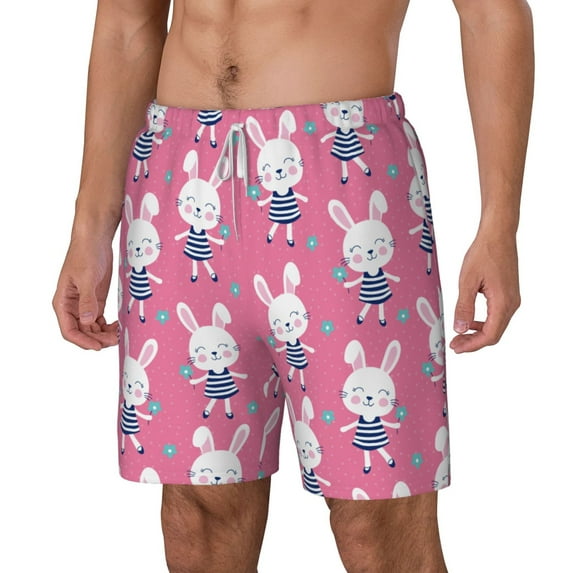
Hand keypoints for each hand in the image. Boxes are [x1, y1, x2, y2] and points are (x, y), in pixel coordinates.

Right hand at [53, 235, 117, 350]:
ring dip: (104, 335)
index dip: (83, 341)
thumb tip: (86, 321)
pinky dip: (108, 327)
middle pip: (83, 332)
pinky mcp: (96, 301)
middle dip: (97, 339)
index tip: (98, 346)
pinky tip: (118, 327)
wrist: (95, 241)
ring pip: (92, 329)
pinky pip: (100, 321)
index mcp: (63, 303)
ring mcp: (84, 305)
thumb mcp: (86, 278)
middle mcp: (72, 307)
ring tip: (119, 335)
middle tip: (115, 340)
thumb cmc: (85, 255)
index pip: (69, 330)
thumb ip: (87, 301)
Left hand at [450, 231, 519, 352]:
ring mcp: (512, 299)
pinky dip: (483, 322)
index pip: (490, 335)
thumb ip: (464, 306)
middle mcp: (511, 304)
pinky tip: (469, 321)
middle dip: (473, 342)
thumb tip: (460, 329)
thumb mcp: (467, 281)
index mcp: (503, 303)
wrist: (498, 235)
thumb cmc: (484, 253)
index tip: (456, 348)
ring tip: (459, 335)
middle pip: (494, 334)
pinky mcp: (508, 294)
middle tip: (455, 345)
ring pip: (496, 325)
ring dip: (478, 333)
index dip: (472, 345)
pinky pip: (497, 315)